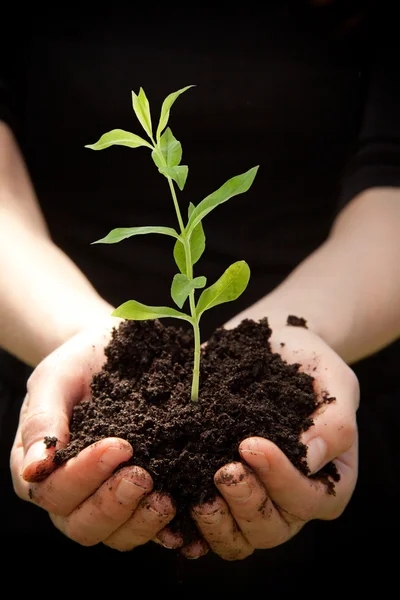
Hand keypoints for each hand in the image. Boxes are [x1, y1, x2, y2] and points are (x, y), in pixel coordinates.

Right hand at [10, 318, 178, 550]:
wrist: (114, 354)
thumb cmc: (80, 363)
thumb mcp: (56, 378)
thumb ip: (42, 420)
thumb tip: (36, 468)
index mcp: (40, 467)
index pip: (53, 491)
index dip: (85, 476)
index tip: (122, 445)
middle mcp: (69, 492)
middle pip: (80, 524)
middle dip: (113, 504)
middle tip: (144, 475)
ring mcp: (104, 498)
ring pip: (114, 534)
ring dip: (140, 523)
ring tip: (167, 499)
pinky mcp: (138, 499)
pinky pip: (147, 528)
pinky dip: (166, 532)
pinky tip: (185, 525)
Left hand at [189, 324, 358, 559]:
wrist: (273, 350)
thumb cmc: (309, 365)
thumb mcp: (334, 379)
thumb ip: (334, 421)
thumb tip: (311, 458)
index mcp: (327, 481)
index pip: (306, 499)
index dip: (279, 479)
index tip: (250, 444)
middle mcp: (290, 501)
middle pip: (270, 530)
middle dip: (245, 503)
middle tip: (223, 470)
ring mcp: (254, 501)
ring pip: (237, 539)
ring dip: (215, 523)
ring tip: (198, 495)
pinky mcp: (219, 493)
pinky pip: (202, 528)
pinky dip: (185, 528)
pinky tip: (169, 514)